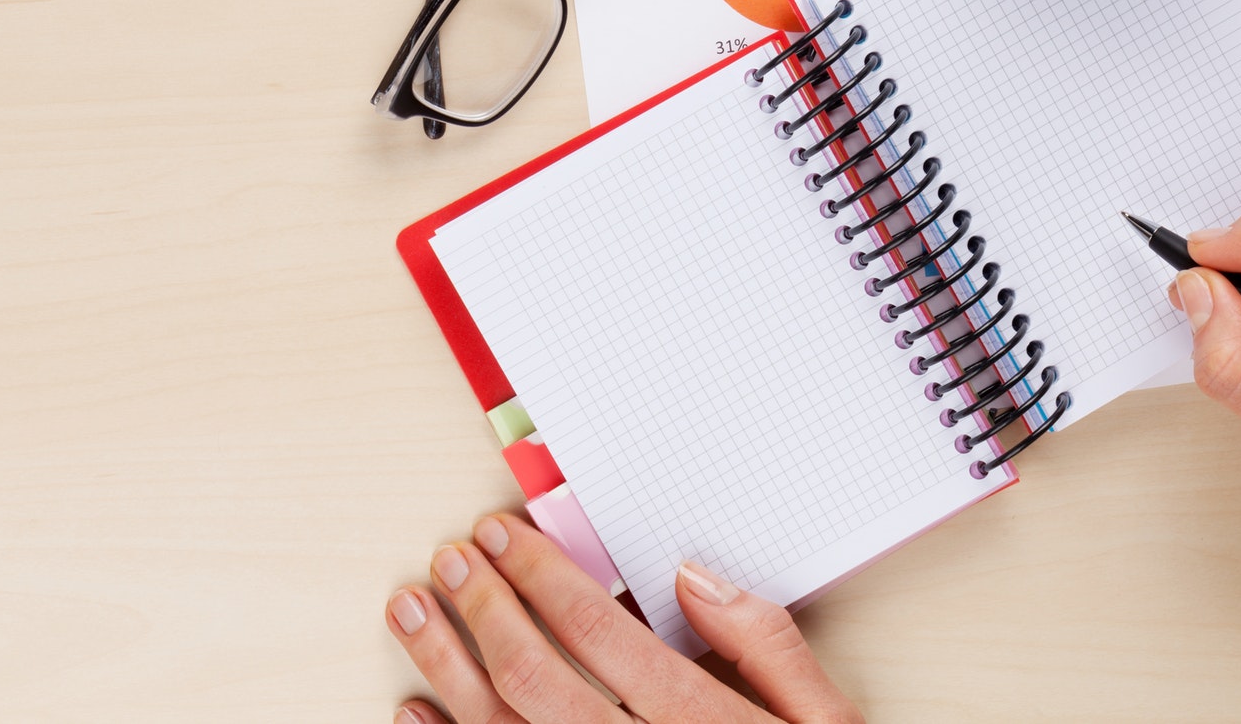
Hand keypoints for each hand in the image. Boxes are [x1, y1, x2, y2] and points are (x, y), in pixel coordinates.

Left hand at [385, 513, 861, 723]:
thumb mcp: (827, 723)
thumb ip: (767, 645)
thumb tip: (694, 579)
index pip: (598, 633)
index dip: (541, 576)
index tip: (503, 535)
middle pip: (534, 678)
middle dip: (484, 607)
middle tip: (452, 556)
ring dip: (445, 666)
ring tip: (413, 611)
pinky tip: (413, 712)